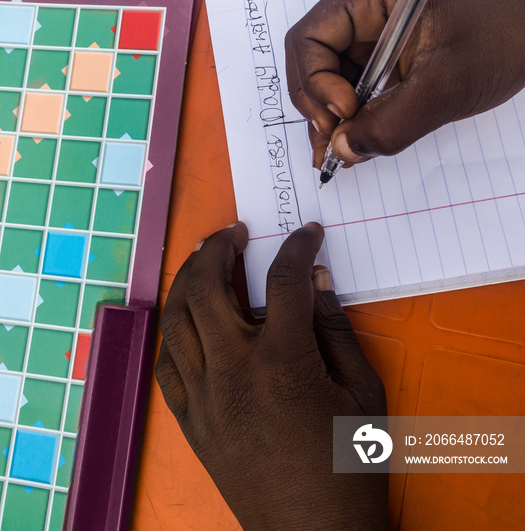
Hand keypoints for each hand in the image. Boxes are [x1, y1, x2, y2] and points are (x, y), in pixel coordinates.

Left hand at [156, 222, 387, 530]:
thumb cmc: (349, 466)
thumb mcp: (362, 391)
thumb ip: (336, 328)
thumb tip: (316, 279)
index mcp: (283, 360)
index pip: (283, 280)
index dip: (296, 246)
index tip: (307, 233)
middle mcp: (233, 370)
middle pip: (206, 287)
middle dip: (218, 248)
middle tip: (235, 233)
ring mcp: (203, 396)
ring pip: (176, 319)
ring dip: (187, 279)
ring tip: (206, 260)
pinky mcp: (190, 420)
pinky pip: (168, 363)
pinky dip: (175, 330)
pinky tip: (189, 319)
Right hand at [286, 0, 524, 168]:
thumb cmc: (503, 39)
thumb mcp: (445, 87)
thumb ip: (390, 125)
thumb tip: (342, 149)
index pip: (309, 37)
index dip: (316, 81)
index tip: (345, 114)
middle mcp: (364, 4)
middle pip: (311, 59)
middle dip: (318, 104)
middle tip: (333, 143)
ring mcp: (371, 29)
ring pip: (327, 77)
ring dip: (329, 117)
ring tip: (338, 151)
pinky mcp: (381, 52)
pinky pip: (349, 85)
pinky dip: (348, 117)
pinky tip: (352, 141)